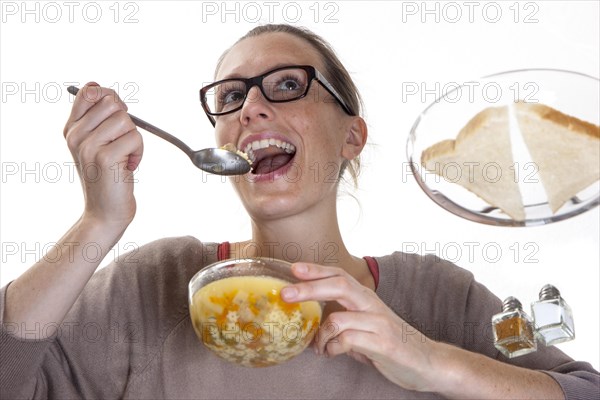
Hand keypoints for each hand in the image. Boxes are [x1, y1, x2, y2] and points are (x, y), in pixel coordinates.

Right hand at [63, 82, 142, 230]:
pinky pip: (135, 138)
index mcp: (71, 129)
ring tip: (125, 157)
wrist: (105, 212)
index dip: (110, 97)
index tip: (118, 117)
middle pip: (112, 102)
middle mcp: (75, 135)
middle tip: (123, 142)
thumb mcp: (97, 145)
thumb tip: (108, 93)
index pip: (88, 92)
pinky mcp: (105, 157)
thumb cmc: (107, 177)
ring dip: (134, 139)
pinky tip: (128, 167)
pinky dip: (139, 152)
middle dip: (127, 121)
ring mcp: (88, 145)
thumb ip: (99, 120)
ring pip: (125, 119)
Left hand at [281, 262, 438, 392]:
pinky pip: (347, 341)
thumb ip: (345, 321)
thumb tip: (317, 324)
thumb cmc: (393, 343)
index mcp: (367, 299)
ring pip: (338, 319)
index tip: (294, 268)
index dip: (316, 270)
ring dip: (320, 335)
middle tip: (285, 293)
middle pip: (338, 285)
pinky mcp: (383, 344)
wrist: (428, 362)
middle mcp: (372, 305)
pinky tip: (332, 354)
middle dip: (309, 288)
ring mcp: (378, 324)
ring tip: (318, 347)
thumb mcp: (367, 327)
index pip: (339, 275)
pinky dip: (332, 348)